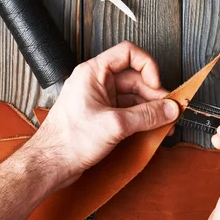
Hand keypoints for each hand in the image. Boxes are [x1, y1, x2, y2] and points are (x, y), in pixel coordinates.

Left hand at [27, 41, 179, 189]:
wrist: (49, 166)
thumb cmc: (68, 141)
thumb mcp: (115, 125)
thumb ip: (147, 116)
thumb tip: (170, 109)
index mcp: (93, 73)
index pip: (128, 53)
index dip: (147, 66)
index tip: (157, 85)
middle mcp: (96, 82)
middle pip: (134, 78)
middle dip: (154, 94)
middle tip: (170, 110)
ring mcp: (99, 100)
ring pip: (133, 96)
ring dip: (150, 109)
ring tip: (164, 123)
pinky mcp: (101, 116)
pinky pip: (127, 111)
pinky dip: (141, 119)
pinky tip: (152, 129)